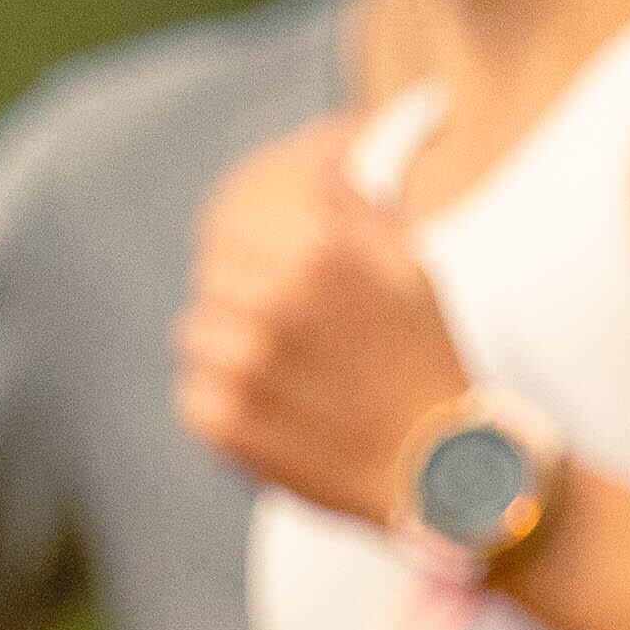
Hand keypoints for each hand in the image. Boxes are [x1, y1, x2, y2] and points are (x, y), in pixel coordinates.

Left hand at [176, 125, 472, 522]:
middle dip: (242, 307)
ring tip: (280, 380)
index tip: (283, 296)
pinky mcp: (226, 422)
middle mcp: (273, 303)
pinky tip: (271, 414)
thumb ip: (356, 206)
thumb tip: (321, 160)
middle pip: (211, 284)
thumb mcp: (409, 268)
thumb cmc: (426, 361)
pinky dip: (222, 404)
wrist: (438, 469)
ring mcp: (244, 365)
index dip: (258, 267)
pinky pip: (191, 394)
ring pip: (195, 337)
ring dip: (227, 354)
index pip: (234, 237)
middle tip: (287, 343)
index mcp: (315, 254)